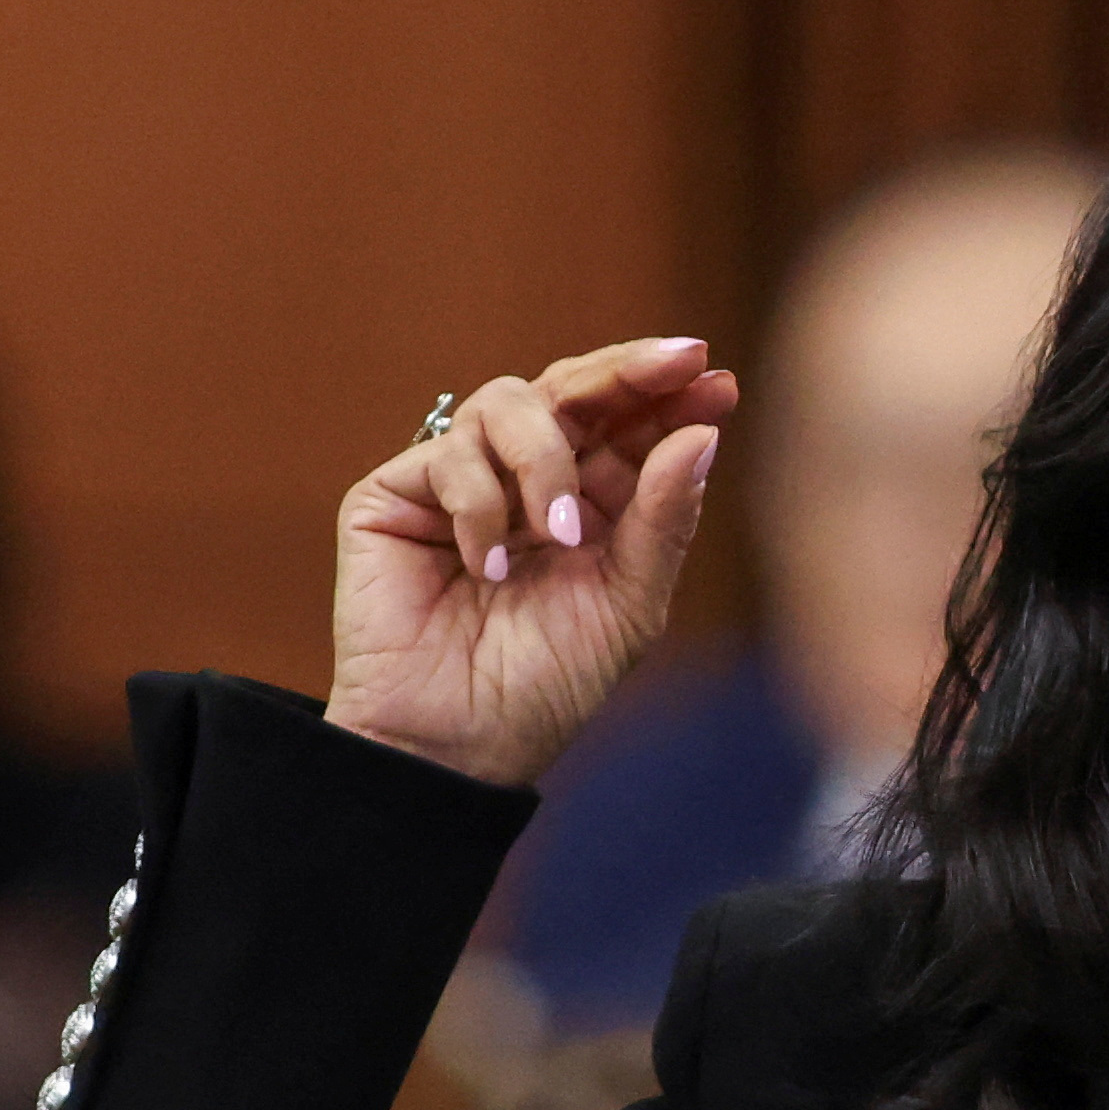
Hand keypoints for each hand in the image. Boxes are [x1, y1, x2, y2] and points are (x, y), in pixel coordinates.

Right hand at [324, 339, 738, 786]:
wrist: (460, 743)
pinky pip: (448, 456)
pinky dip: (480, 507)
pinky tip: (488, 569)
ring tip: (559, 532)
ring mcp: (462, 480)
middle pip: (573, 388)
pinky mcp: (396, 494)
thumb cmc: (549, 683)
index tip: (712, 373)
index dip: (668, 393)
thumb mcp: (630, 604)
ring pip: (509, 402)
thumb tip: (701, 434)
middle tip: (671, 366)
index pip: (630, 424)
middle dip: (624, 373)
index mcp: (595, 502)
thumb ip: (663, 520)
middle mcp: (529, 479)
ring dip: (546, 458)